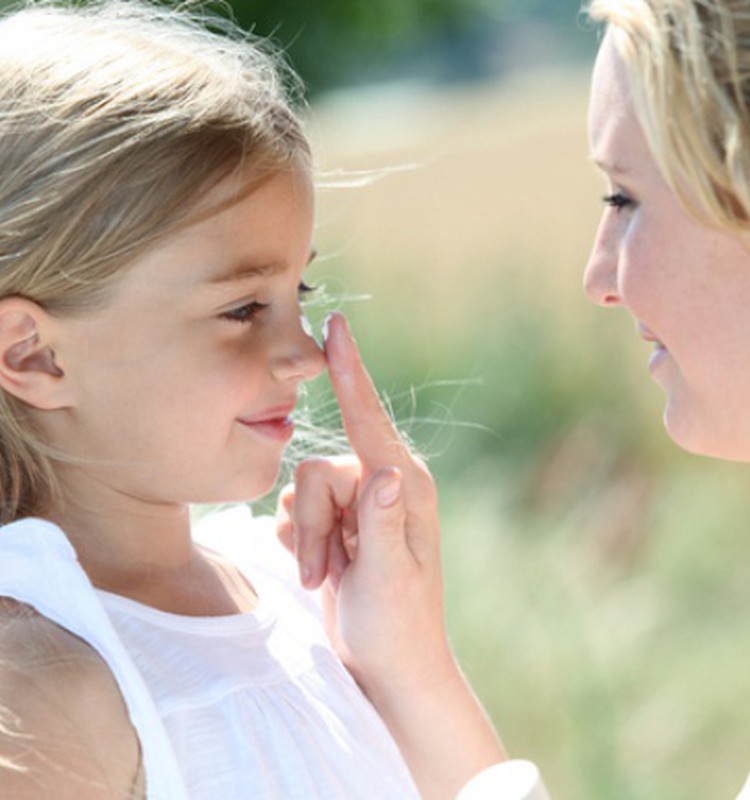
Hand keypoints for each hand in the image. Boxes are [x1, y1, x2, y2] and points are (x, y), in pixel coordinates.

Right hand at [276, 312, 506, 798]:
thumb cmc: (396, 627)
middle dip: (308, 523)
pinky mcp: (337, 520)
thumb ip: (383, 525)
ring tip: (322, 575)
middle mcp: (383, 486)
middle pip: (316, 470)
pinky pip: (292, 509)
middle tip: (320, 570)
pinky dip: (297, 541)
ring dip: (302, 538)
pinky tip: (318, 569)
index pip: (369, 420)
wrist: (387, 666)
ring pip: (300, 491)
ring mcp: (359, 504)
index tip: (336, 326)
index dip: (349, 372)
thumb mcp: (388, 579)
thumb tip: (388, 472)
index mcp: (406, 488)